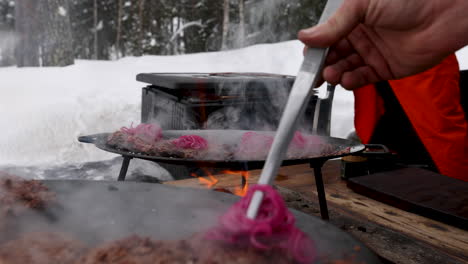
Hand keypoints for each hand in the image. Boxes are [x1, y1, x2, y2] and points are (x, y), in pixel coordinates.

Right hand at [298, 0, 467, 89]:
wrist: (443, 14)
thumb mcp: (362, 4)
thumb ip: (334, 25)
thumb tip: (306, 35)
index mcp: (354, 17)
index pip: (327, 35)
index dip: (316, 47)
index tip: (308, 56)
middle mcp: (362, 35)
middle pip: (334, 54)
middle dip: (324, 64)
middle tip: (316, 72)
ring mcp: (374, 52)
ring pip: (347, 67)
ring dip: (336, 73)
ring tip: (331, 76)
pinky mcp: (386, 69)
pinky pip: (364, 78)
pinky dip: (353, 81)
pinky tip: (347, 80)